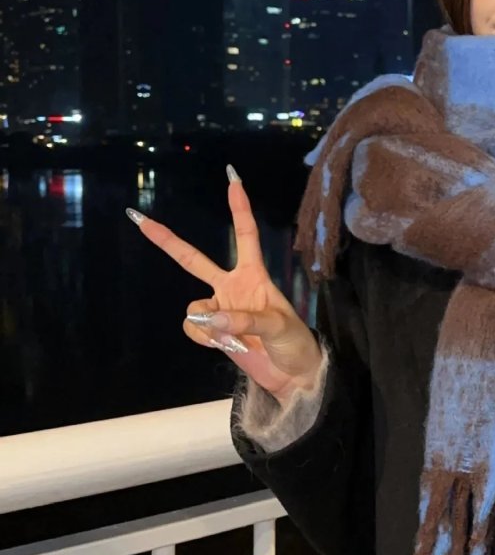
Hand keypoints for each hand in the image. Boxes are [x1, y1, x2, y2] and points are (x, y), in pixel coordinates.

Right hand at [127, 164, 322, 404]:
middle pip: (193, 259)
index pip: (245, 234)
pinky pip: (194, 328)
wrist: (292, 375)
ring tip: (239, 339)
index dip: (239, 207)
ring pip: (193, 307)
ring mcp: (220, 308)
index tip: (232, 179)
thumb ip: (247, 319)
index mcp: (255, 276)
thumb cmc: (295, 343)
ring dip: (210, 325)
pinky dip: (206, 338)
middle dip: (167, 240)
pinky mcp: (212, 331)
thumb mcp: (279, 327)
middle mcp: (233, 287)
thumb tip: (210, 315)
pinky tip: (227, 346)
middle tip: (139, 219)